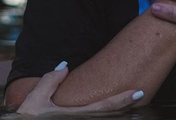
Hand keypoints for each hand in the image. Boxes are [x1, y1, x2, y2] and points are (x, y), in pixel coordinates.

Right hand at [16, 62, 142, 115]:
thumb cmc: (29, 118)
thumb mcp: (35, 100)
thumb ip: (50, 81)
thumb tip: (65, 65)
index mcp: (75, 114)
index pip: (105, 107)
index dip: (124, 100)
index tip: (139, 92)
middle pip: (111, 116)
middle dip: (126, 107)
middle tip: (141, 95)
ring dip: (119, 112)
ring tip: (132, 102)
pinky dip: (109, 115)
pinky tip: (116, 109)